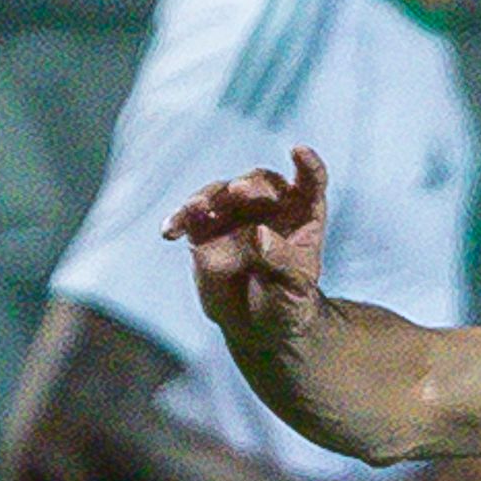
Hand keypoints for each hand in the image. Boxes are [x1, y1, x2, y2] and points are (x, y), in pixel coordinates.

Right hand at [174, 148, 331, 405]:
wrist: (259, 329)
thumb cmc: (288, 303)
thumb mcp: (295, 288)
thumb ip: (282, 261)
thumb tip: (260, 233)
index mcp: (303, 214)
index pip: (311, 182)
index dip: (308, 165)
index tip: (298, 151)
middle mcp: (269, 207)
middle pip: (260, 183)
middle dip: (249, 184)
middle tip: (237, 190)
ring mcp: (235, 216)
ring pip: (220, 193)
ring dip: (207, 196)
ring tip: (195, 209)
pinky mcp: (206, 230)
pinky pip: (190, 217)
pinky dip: (179, 219)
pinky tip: (169, 232)